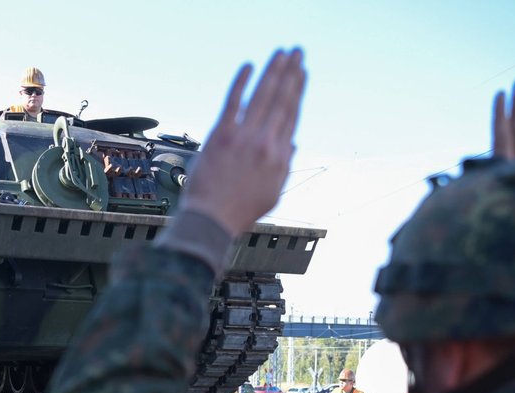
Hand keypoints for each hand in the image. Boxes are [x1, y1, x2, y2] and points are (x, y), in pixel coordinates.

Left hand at [179, 48, 306, 236]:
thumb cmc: (240, 210)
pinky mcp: (221, 135)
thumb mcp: (273, 192)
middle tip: (298, 52)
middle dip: (291, 72)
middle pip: (282, 99)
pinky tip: (249, 65)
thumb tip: (292, 142)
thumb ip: (284, 165)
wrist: (212, 219)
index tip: (302, 73)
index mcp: (280, 156)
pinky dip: (241, 82)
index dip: (298, 90)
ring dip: (273, 70)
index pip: (292, 114)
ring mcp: (243, 138)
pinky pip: (233, 102)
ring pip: (262, 96)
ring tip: (281, 52)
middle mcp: (265, 143)